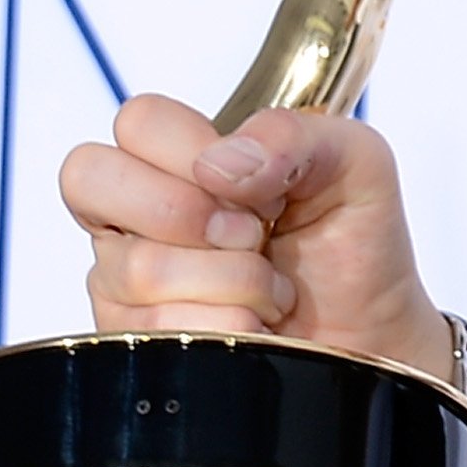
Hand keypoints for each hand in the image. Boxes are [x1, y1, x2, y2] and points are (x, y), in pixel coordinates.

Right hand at [57, 95, 452, 385]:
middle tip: (252, 236)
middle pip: (94, 182)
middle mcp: (138, 216)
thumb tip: (217, 163)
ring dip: (234, 282)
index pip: (138, 121)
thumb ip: (293, 135)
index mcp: (181, 159)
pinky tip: (257, 327)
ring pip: (140, 268)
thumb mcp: (355, 164)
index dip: (194, 151)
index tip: (257, 188)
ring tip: (271, 289)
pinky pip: (163, 330)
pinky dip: (231, 328)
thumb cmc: (354, 247)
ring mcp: (126, 283)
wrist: (372, 339)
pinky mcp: (136, 345)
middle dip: (190, 213)